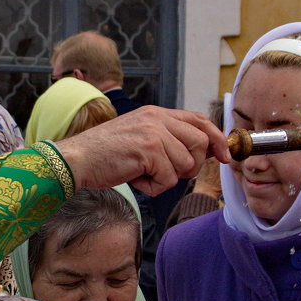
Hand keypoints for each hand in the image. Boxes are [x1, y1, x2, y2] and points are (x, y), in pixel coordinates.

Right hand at [53, 106, 230, 194]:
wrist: (76, 159)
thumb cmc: (103, 154)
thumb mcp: (137, 136)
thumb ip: (164, 138)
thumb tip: (196, 154)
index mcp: (156, 113)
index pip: (198, 120)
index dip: (216, 138)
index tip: (225, 156)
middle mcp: (157, 119)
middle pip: (200, 143)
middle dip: (192, 166)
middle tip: (169, 174)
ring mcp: (154, 133)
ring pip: (186, 165)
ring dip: (167, 179)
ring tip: (144, 175)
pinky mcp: (149, 151)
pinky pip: (168, 179)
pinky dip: (153, 187)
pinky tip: (135, 179)